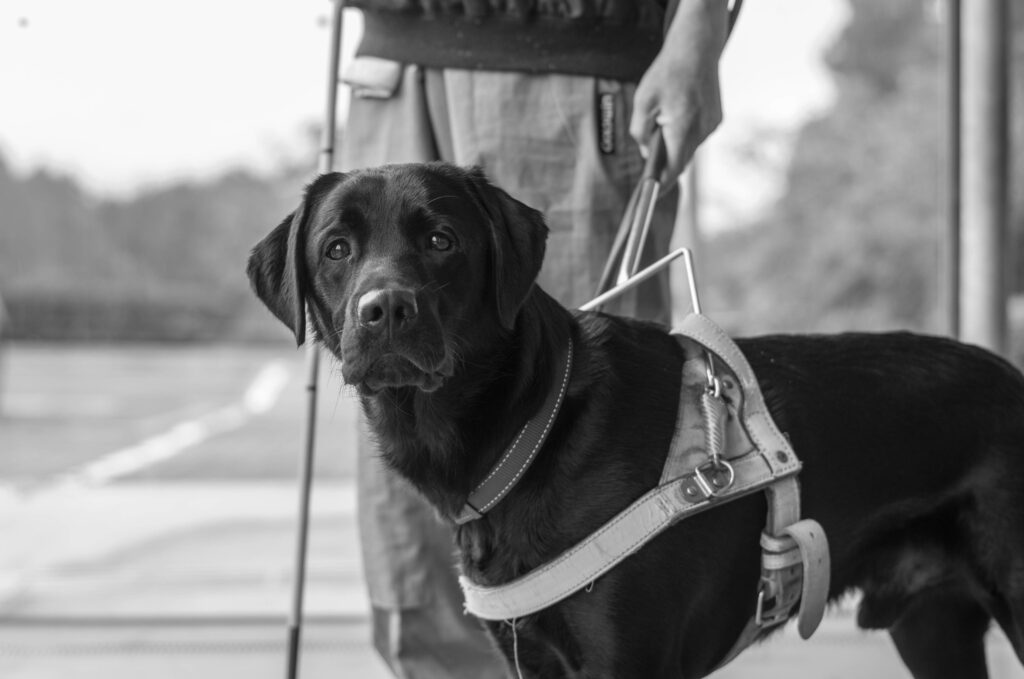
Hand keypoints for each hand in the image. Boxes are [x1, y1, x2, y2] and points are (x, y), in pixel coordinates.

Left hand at [630, 0, 728, 185]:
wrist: (697, 48)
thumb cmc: (667, 73)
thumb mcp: (643, 102)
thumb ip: (640, 132)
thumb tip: (647, 153)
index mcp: (683, 128)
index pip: (673, 168)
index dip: (661, 184)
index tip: (652, 195)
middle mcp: (702, 130)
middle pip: (681, 160)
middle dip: (665, 162)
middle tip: (649, 160)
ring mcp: (712, 125)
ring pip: (689, 147)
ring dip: (676, 144)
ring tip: (664, 123)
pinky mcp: (717, 118)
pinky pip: (697, 135)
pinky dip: (686, 133)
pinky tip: (678, 115)